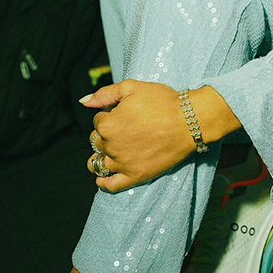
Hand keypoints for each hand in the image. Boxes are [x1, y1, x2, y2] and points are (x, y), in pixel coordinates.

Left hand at [82, 80, 198, 192]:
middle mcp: (111, 145)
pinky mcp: (135, 176)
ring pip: (99, 163)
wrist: (189, 121)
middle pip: (98, 141)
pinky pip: (111, 185)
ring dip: (100, 157)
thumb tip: (83, 101)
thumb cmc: (162, 101)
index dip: (109, 115)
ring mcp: (122, 163)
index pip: (98, 120)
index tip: (124, 113)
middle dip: (106, 134)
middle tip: (126, 128)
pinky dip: (103, 183)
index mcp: (107, 124)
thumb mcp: (131, 87)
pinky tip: (101, 179)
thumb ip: (104, 94)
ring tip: (109, 153)